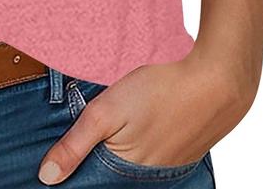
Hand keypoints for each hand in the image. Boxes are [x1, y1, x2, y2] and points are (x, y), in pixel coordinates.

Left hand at [37, 50, 255, 183]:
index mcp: (126, 175)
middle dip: (95, 160)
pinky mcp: (181, 154)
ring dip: (118, 151)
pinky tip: (138, 124)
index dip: (75, 169)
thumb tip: (46, 177)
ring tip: (119, 125)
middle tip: (89, 134)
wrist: (216, 83)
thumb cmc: (160, 92)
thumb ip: (75, 145)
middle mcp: (148, 180)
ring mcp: (168, 168)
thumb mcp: (105, 112)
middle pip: (110, 175)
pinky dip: (139, 144)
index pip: (91, 182)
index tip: (61, 159)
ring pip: (130, 166)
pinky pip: (152, 158)